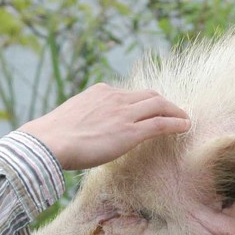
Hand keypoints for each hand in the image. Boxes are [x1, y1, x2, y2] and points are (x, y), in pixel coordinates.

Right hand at [19, 83, 189, 170]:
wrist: (49, 142)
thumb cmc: (52, 137)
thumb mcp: (69, 119)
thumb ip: (82, 120)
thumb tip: (78, 132)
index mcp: (99, 92)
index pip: (128, 94)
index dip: (142, 102)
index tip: (148, 109)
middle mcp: (115, 97)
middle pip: (149, 94)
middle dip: (164, 102)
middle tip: (173, 112)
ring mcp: (124, 113)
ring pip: (159, 105)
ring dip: (175, 111)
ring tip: (184, 120)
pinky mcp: (130, 131)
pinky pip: (161, 123)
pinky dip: (176, 123)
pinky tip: (185, 127)